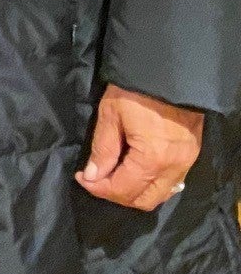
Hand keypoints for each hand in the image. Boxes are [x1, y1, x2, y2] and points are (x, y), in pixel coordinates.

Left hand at [77, 84, 202, 210]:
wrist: (169, 73)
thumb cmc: (135, 91)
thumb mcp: (110, 115)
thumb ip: (102, 149)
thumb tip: (93, 176)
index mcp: (152, 159)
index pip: (124, 189)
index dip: (99, 188)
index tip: (82, 178)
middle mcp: (174, 168)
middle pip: (145, 200)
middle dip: (117, 194)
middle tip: (97, 179)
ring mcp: (186, 163)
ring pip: (160, 194)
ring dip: (136, 192)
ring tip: (114, 175)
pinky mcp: (191, 156)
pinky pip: (171, 182)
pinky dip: (152, 183)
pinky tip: (135, 171)